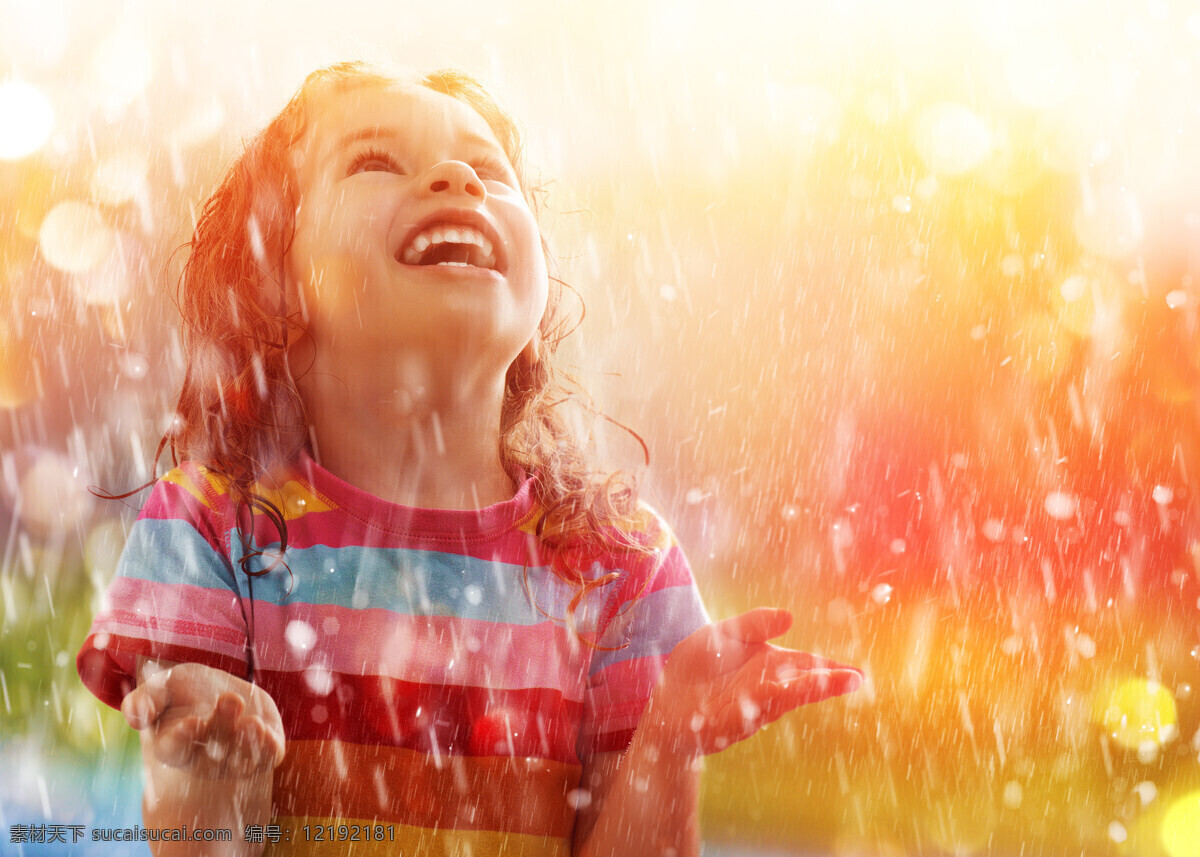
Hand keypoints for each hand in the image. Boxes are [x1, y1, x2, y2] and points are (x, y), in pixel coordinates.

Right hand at [122, 661, 285, 780]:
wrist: (221, 691)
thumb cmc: (184, 691)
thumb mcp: (162, 687)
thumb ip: (145, 700)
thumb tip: (135, 715)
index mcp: (175, 746)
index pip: (175, 748)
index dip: (183, 738)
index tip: (192, 722)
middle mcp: (205, 758)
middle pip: (212, 750)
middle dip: (222, 726)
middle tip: (229, 700)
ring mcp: (235, 759)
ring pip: (241, 759)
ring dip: (247, 743)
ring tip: (252, 723)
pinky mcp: (264, 753)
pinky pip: (267, 757)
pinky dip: (268, 748)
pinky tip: (265, 730)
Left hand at [641, 608, 862, 756]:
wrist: (665, 709)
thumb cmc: (695, 672)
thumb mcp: (722, 634)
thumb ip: (754, 624)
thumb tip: (791, 616)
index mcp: (767, 663)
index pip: (806, 663)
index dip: (831, 668)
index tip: (859, 674)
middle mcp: (767, 683)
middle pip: (806, 678)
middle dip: (833, 678)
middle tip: (862, 677)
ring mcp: (756, 700)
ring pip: (794, 690)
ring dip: (822, 685)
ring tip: (851, 679)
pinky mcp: (741, 713)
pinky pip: (771, 700)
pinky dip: (793, 693)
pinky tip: (811, 687)